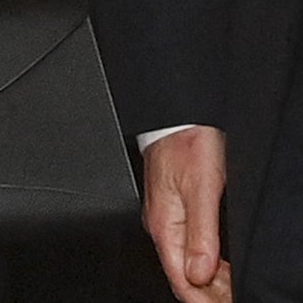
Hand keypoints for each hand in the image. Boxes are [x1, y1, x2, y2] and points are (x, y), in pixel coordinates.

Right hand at [143, 127, 230, 302]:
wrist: (179, 111)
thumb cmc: (188, 139)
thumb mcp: (202, 186)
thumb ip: (200, 232)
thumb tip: (199, 274)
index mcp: (163, 222)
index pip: (180, 279)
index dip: (205, 300)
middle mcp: (161, 222)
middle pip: (182, 274)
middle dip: (210, 293)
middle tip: (235, 296)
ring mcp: (167, 214)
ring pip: (186, 261)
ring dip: (210, 279)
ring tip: (233, 285)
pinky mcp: (175, 205)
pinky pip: (187, 245)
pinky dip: (206, 261)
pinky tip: (222, 263)